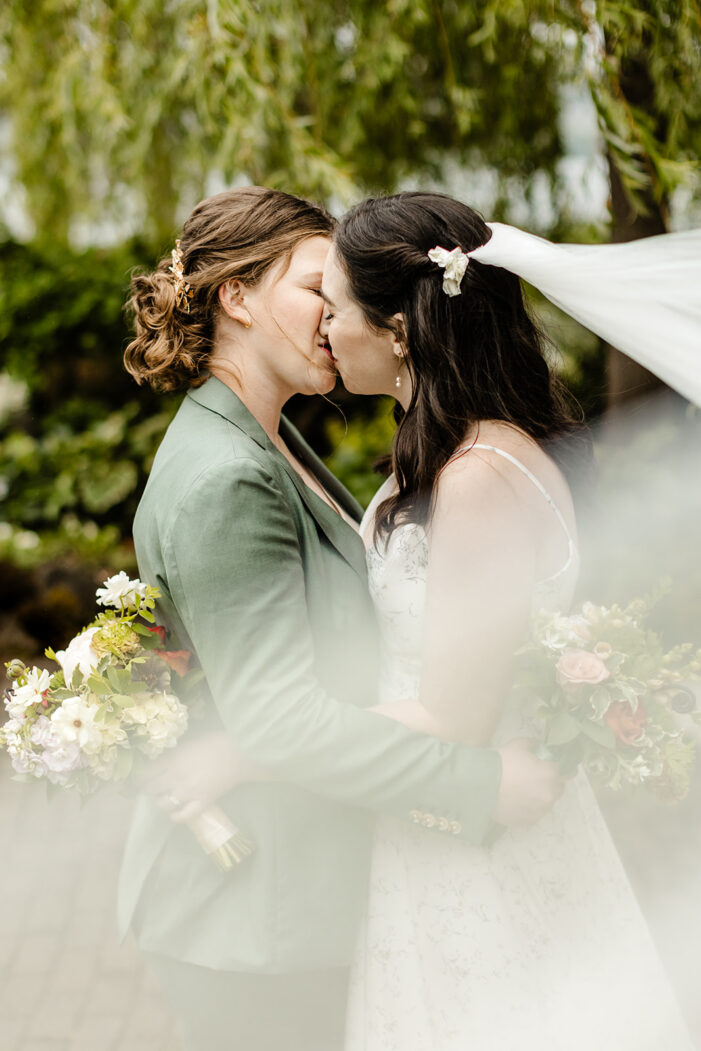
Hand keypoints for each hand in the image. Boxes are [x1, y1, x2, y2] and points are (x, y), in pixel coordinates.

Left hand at [135, 730, 269, 823]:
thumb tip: (162, 761)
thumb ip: (174, 754)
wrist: (238, 753)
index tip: (139, 779)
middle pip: (151, 789)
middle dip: (149, 789)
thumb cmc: (216, 742)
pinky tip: (175, 813)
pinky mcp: (201, 803)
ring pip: (162, 804)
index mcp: (172, 759)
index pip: (145, 773)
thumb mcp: (189, 742)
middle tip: (153, 788)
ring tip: (166, 798)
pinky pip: (182, 816)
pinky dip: (176, 817)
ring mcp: (188, 792)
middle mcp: (175, 777)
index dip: (140, 778)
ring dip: (161, 802)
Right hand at [492, 737, 563, 826]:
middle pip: (558, 788)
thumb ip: (532, 744)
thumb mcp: (518, 745)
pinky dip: (530, 808)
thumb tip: (537, 746)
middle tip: (534, 778)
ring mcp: (540, 810)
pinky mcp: (529, 821)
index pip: (563, 770)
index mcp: (550, 773)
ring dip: (540, 796)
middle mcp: (550, 793)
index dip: (555, 767)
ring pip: (547, 802)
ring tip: (524, 792)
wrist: (482, 785)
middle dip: (550, 782)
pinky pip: (535, 813)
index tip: (550, 766)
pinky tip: (518, 802)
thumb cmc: (502, 762)